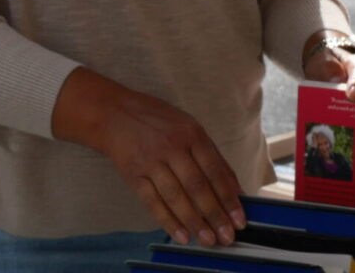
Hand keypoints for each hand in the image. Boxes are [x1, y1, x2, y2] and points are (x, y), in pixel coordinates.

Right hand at [52, 68, 245, 246]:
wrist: (115, 114)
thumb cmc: (158, 121)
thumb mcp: (189, 127)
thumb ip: (212, 156)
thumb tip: (235, 188)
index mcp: (192, 134)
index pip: (215, 170)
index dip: (229, 198)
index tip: (239, 219)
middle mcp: (172, 147)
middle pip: (197, 186)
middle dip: (215, 214)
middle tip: (226, 237)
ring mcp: (151, 161)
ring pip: (176, 197)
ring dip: (194, 221)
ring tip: (207, 240)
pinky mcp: (133, 175)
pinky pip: (152, 202)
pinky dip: (167, 221)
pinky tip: (181, 235)